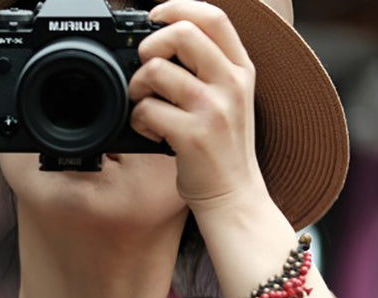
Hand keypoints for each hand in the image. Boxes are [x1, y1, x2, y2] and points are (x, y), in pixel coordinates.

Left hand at [129, 0, 268, 214]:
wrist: (234, 198)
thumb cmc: (224, 152)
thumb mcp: (230, 100)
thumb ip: (209, 69)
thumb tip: (167, 41)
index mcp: (240, 70)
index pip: (213, 17)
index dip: (178, 7)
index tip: (155, 15)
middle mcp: (231, 84)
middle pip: (182, 34)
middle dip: (151, 44)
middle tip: (144, 65)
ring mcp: (213, 110)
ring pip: (158, 71)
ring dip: (137, 86)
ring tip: (142, 104)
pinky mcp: (193, 137)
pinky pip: (148, 110)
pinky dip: (138, 120)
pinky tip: (149, 131)